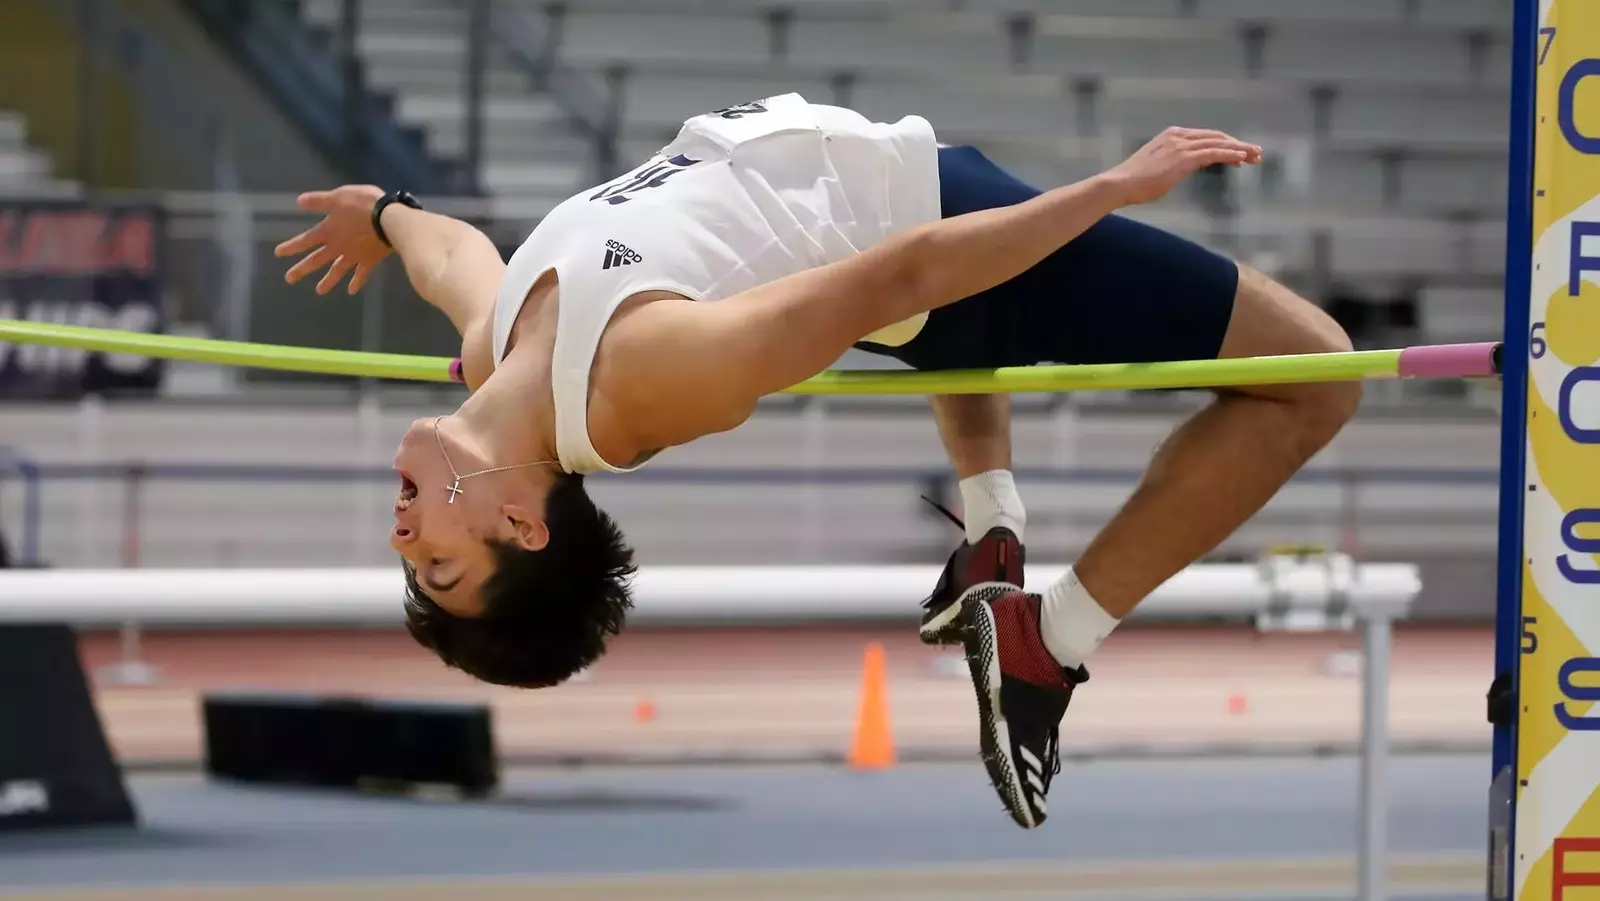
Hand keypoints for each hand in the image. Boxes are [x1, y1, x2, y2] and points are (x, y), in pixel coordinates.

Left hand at [273, 185, 389, 294]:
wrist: (388, 220)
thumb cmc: (362, 205)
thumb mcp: (338, 197)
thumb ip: (319, 201)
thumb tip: (299, 201)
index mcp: (328, 231)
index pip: (305, 240)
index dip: (291, 246)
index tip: (278, 254)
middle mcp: (337, 247)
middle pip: (317, 260)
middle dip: (302, 269)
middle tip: (289, 279)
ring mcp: (353, 256)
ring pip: (337, 271)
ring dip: (327, 281)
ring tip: (319, 291)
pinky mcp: (369, 260)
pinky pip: (361, 274)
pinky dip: (356, 282)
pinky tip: (351, 291)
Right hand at [1101, 127, 1262, 206]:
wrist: (1120, 184)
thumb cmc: (1133, 182)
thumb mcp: (1155, 167)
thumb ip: (1171, 163)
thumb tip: (1178, 170)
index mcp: (1172, 135)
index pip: (1205, 137)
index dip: (1225, 143)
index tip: (1239, 153)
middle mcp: (1179, 136)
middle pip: (1216, 136)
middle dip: (1237, 145)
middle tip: (1254, 154)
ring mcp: (1182, 145)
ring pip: (1219, 143)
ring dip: (1240, 149)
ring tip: (1255, 157)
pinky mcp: (1185, 158)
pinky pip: (1215, 153)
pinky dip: (1231, 154)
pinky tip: (1242, 159)